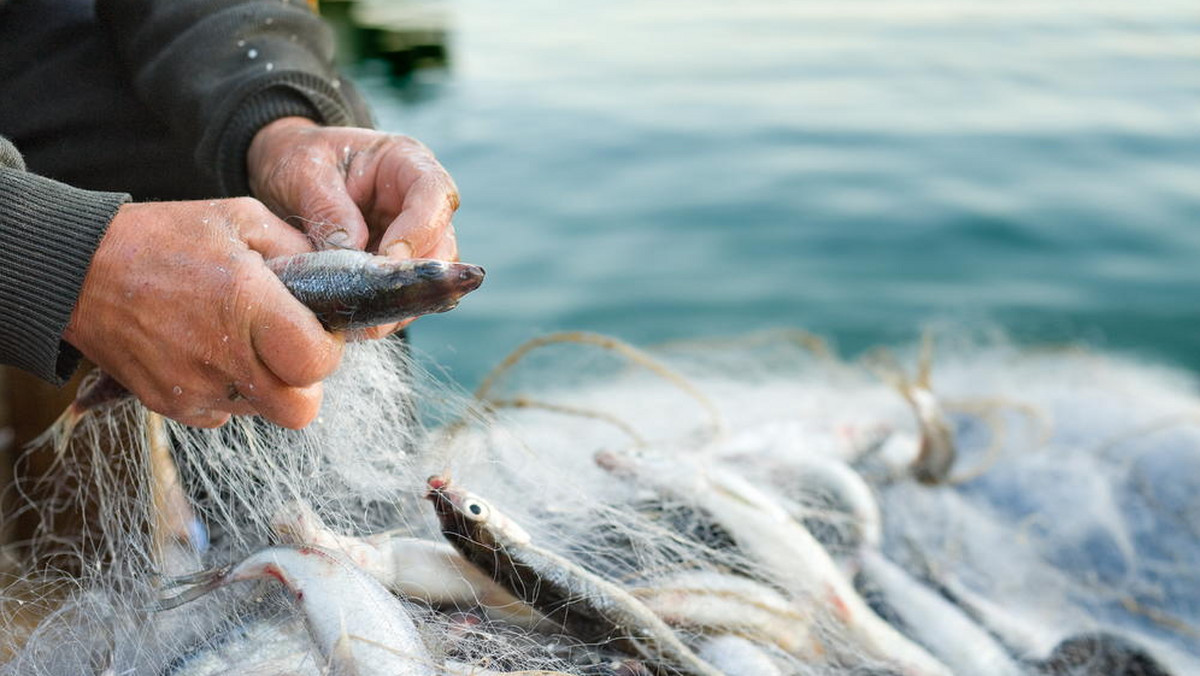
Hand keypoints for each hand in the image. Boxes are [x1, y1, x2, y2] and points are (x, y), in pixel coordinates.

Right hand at [63, 198, 343, 428]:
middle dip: (305, 383)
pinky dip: (228, 390)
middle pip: (299, 410)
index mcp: (247, 305)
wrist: (77, 269)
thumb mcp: (239, 218)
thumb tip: (336, 277)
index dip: (328, 350)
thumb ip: (297, 249)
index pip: (318, 364)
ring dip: (265, 384)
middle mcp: (222, 356)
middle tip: (289, 349)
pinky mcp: (169, 405)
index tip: (315, 330)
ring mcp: (193, 387)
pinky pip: (222, 414)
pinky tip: (208, 351)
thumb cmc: (162, 238)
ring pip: (262, 412)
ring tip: (241, 340)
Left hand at [247, 117, 460, 337]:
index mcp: (405, 162)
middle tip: (378, 301)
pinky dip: (384, 311)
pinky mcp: (394, 266)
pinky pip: (403, 293)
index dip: (420, 229)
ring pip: (428, 277)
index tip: (389, 258)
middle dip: (414, 276)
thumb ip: (328, 208)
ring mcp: (411, 236)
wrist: (282, 173)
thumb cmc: (297, 158)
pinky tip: (359, 322)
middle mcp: (418, 202)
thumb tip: (349, 254)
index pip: (435, 194)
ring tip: (365, 319)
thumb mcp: (303, 171)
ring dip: (401, 301)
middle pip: (442, 243)